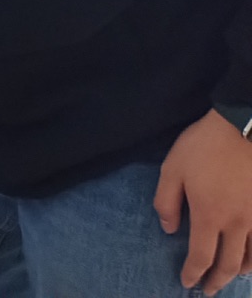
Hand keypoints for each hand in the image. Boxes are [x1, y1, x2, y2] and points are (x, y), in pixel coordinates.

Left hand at [155, 108, 251, 294]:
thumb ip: (166, 202)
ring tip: (229, 276)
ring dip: (239, 272)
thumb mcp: (172, 169)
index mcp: (209, 215)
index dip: (193, 273)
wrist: (243, 128)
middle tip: (208, 291)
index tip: (186, 282)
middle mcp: (237, 224)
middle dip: (217, 282)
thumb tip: (169, 230)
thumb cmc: (204, 147)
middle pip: (229, 264)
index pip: (201, 256)